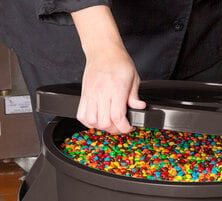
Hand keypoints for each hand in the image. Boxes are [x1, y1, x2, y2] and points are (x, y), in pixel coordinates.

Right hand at [72, 6, 145, 133]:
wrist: (103, 50)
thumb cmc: (118, 62)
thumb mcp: (134, 78)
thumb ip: (135, 96)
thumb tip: (139, 107)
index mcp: (116, 89)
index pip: (117, 117)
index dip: (124, 127)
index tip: (129, 126)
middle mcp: (101, 93)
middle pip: (105, 122)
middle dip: (115, 129)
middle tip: (121, 125)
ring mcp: (91, 94)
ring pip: (92, 121)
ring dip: (102, 126)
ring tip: (110, 122)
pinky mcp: (84, 95)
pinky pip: (82, 115)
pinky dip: (89, 122)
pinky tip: (98, 119)